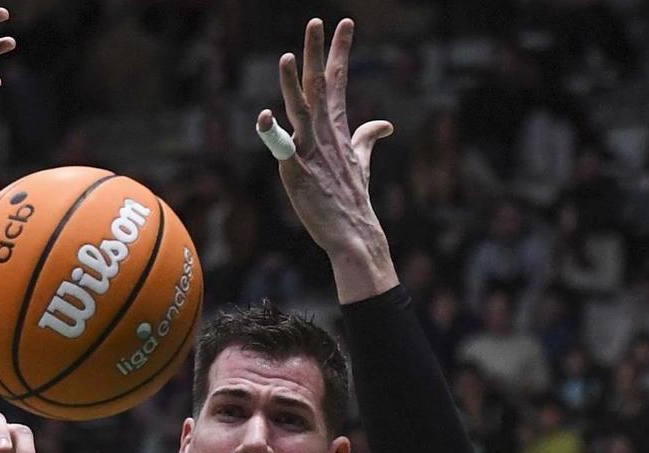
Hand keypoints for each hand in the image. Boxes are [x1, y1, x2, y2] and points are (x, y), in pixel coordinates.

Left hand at [259, 19, 397, 301]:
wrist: (354, 235)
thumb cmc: (353, 200)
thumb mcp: (361, 164)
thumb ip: (367, 139)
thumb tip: (385, 124)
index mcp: (338, 130)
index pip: (338, 81)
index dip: (340, 51)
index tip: (345, 22)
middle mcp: (326, 135)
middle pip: (320, 86)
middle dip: (319, 53)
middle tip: (317, 21)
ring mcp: (312, 153)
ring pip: (301, 111)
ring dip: (294, 84)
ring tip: (288, 56)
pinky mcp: (297, 173)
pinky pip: (282, 149)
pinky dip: (272, 132)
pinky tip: (264, 116)